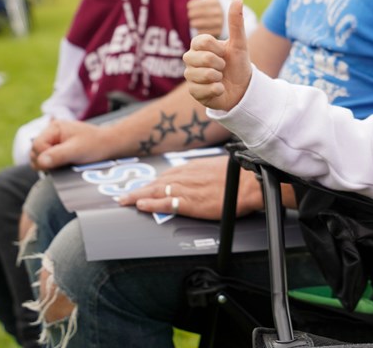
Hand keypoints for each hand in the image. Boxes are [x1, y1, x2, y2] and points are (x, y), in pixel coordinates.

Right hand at [30, 119, 118, 170]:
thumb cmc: (96, 145)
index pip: (37, 146)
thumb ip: (58, 155)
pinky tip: (65, 165)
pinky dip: (53, 166)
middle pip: (34, 152)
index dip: (45, 157)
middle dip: (45, 162)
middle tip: (63, 163)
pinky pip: (46, 162)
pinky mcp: (57, 151)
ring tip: (65, 164)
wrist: (110, 146)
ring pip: (38, 159)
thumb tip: (40, 161)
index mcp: (54, 128)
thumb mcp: (77, 150)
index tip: (60, 161)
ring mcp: (53, 143)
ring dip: (49, 165)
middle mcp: (51, 134)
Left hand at [117, 158, 263, 218]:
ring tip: (124, 201)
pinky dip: (151, 204)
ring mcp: (188, 189)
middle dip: (139, 188)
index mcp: (194, 167)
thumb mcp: (218, 168)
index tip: (144, 186)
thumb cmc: (238, 176)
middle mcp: (187, 176)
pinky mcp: (191, 203)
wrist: (249, 183)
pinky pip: (166, 203)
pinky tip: (140, 206)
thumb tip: (201, 176)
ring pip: (156, 191)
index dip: (153, 181)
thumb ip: (205, 172)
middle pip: (157, 182)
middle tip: (123, 195)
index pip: (168, 174)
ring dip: (138, 195)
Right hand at [183, 0, 251, 111]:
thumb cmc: (238, 64)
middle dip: (218, 63)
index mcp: (199, 46)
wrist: (242, 88)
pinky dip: (216, 90)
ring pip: (200, 74)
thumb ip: (236, 23)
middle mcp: (191, 59)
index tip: (224, 53)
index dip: (218, 49)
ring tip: (221, 78)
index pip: (202, 41)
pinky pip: (202, 90)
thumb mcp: (239, 44)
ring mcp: (190, 76)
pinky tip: (219, 89)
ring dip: (217, 77)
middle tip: (223, 67)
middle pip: (199, 57)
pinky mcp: (193, 92)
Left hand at [187, 0, 223, 36]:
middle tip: (194, 16)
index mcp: (215, 2)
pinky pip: (198, 32)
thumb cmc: (216, 10)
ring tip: (198, 22)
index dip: (191, 6)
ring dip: (194, 23)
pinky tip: (202, 30)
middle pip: (192, 14)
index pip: (192, 4)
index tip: (193, 8)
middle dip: (191, 15)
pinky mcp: (214, 35)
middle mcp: (218, 12)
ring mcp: (217, 24)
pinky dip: (198, 31)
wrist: (228, 28)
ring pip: (194, 23)